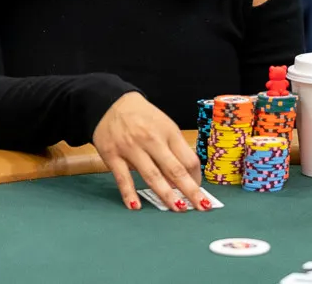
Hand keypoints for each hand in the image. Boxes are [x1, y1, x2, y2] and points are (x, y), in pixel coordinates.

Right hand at [93, 92, 206, 212]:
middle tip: (201, 206)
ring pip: (152, 175)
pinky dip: (129, 193)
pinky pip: (123, 178)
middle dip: (190, 190)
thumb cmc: (142, 117)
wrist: (110, 103)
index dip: (196, 178)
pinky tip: (136, 206)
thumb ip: (174, 150)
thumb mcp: (164, 126)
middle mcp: (151, 139)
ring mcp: (131, 148)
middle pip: (175, 169)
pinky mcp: (112, 155)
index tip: (198, 190)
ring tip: (178, 208)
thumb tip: (182, 180)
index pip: (189, 159)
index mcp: (168, 132)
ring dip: (166, 194)